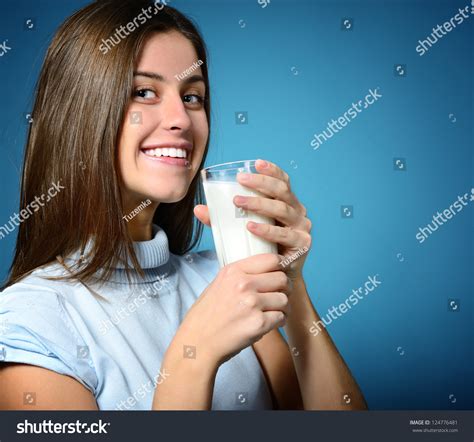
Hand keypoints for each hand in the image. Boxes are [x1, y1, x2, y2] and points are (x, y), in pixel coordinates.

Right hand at [173, 253, 290, 366]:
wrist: (197, 342)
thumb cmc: (206, 316)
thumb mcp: (218, 284)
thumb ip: (241, 275)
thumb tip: (266, 271)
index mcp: (233, 271)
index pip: (271, 259)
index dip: (280, 268)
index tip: (279, 275)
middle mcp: (243, 284)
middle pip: (282, 279)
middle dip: (284, 289)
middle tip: (278, 296)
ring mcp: (252, 303)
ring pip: (285, 299)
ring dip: (282, 307)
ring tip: (272, 312)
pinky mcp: (258, 323)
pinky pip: (281, 317)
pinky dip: (278, 321)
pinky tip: (268, 323)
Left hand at [194, 159, 311, 280]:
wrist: (277, 278)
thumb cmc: (260, 248)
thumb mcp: (242, 230)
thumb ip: (223, 219)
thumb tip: (198, 209)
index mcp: (287, 203)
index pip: (282, 181)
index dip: (271, 170)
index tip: (255, 163)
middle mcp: (297, 212)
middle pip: (282, 191)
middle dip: (261, 183)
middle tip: (241, 180)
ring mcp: (301, 228)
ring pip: (282, 210)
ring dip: (259, 204)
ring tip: (239, 202)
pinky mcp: (301, 245)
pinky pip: (284, 235)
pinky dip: (267, 230)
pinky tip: (251, 226)